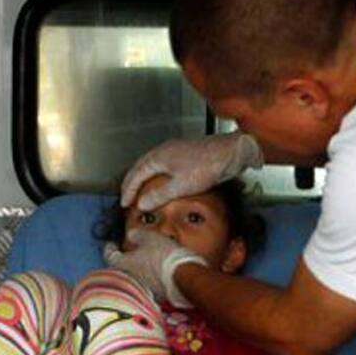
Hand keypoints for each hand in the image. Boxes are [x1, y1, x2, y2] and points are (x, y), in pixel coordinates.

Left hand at [103, 229, 206, 306]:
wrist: (183, 278)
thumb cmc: (164, 256)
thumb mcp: (151, 238)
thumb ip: (138, 235)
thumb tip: (131, 234)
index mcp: (123, 264)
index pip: (109, 256)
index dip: (109, 248)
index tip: (111, 244)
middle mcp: (127, 280)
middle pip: (119, 270)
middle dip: (121, 261)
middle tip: (125, 253)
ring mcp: (140, 290)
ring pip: (132, 279)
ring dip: (134, 271)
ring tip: (141, 263)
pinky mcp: (152, 297)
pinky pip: (144, 287)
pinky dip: (146, 279)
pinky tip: (154, 274)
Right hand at [120, 133, 263, 210]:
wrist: (230, 152)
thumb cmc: (208, 166)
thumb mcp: (181, 186)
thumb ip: (159, 195)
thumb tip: (142, 204)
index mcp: (158, 156)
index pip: (136, 174)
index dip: (129, 190)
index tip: (125, 203)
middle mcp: (164, 150)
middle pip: (141, 167)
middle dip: (132, 182)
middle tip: (127, 196)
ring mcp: (175, 150)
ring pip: (152, 164)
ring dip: (144, 178)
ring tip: (141, 190)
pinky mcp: (185, 153)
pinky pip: (163, 164)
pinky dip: (156, 174)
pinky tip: (163, 183)